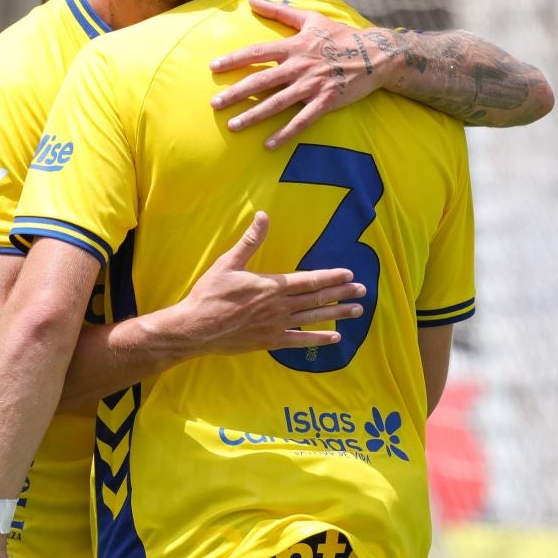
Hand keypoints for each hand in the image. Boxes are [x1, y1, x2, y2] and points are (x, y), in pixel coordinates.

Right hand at [167, 213, 362, 354]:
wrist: (195, 328)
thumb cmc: (209, 294)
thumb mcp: (228, 263)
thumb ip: (250, 241)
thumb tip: (263, 215)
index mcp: (271, 286)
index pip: (309, 280)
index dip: (331, 277)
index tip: (349, 275)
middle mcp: (279, 306)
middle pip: (317, 299)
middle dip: (341, 294)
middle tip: (362, 291)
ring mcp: (276, 326)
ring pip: (313, 319)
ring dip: (337, 314)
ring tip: (357, 311)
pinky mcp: (269, 341)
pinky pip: (300, 341)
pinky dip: (318, 339)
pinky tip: (335, 337)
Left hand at [209, 0, 392, 148]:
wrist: (375, 54)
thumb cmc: (341, 36)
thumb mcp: (311, 19)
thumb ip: (280, 11)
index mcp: (294, 46)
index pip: (258, 52)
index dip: (234, 59)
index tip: (213, 67)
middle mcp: (300, 66)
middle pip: (262, 80)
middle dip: (236, 93)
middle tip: (214, 104)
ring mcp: (313, 85)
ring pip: (277, 103)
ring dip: (253, 116)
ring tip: (233, 126)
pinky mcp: (327, 101)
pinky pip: (302, 120)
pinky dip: (285, 133)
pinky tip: (268, 144)